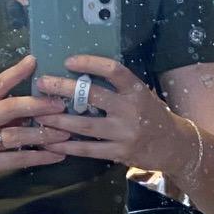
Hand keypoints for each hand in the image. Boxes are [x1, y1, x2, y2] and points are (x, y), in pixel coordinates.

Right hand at [0, 55, 71, 200]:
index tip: (34, 61)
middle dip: (38, 105)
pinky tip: (57, 154)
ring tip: (66, 132)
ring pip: (17, 135)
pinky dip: (40, 157)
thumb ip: (0, 109)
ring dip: (44, 133)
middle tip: (61, 104)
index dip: (15, 73)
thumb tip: (35, 100)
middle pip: (10, 108)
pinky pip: (19, 159)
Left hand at [37, 55, 197, 175]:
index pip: (113, 70)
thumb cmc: (153, 116)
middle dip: (64, 88)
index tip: (68, 61)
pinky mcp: (120, 153)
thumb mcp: (141, 95)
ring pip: (85, 125)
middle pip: (93, 95)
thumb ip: (117, 88)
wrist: (175, 146)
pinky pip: (89, 149)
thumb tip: (82, 75)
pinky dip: (69, 147)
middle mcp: (131, 109)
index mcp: (136, 90)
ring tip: (39, 115)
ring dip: (59, 120)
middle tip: (42, 83)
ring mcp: (125, 133)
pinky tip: (53, 143)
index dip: (90, 63)